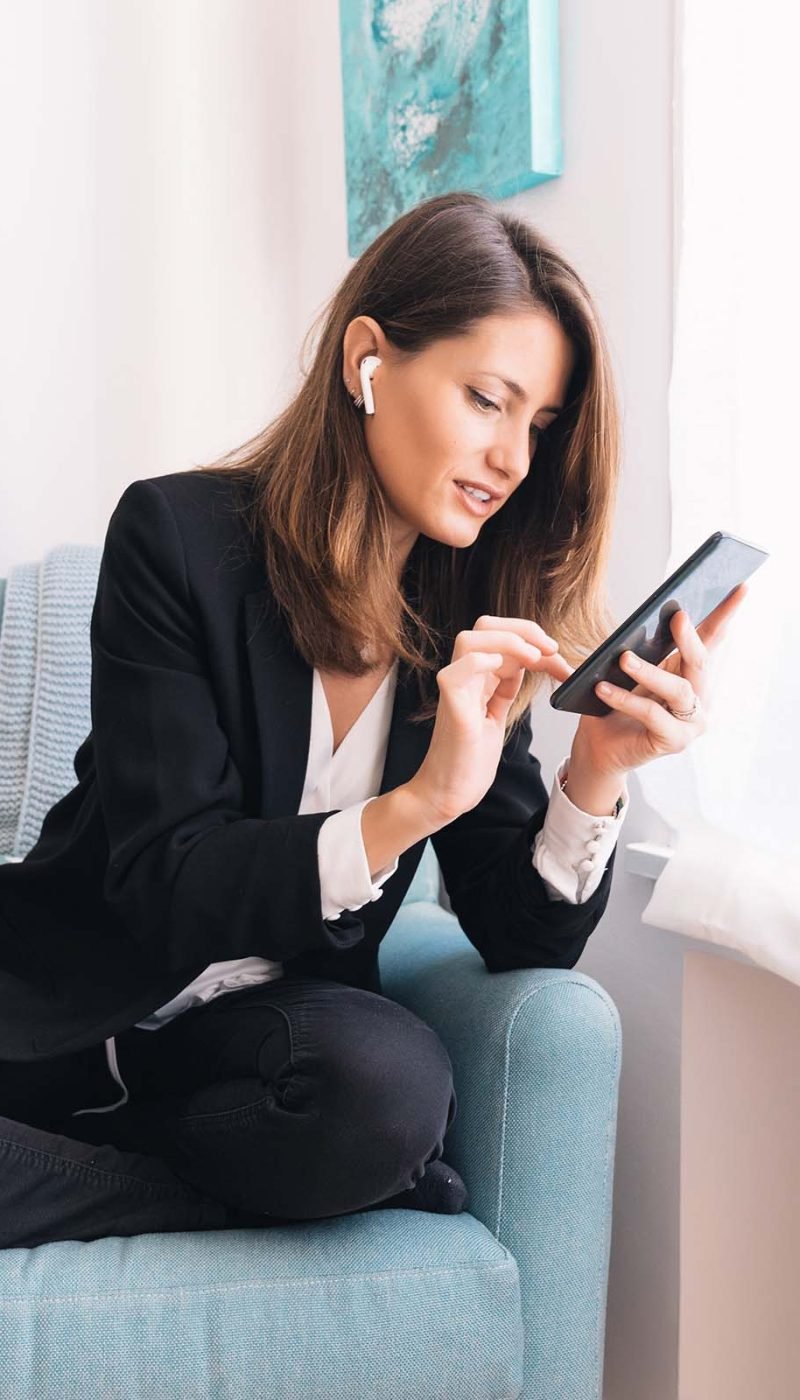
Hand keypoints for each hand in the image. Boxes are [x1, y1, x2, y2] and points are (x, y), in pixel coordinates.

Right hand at [410, 615, 573, 823]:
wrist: (448, 793)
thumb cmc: (469, 759)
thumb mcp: (496, 715)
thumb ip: (504, 688)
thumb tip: (527, 664)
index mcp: (476, 678)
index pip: (500, 635)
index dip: (532, 638)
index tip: (557, 654)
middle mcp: (464, 679)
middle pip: (484, 626)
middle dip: (522, 629)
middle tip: (549, 649)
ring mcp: (456, 692)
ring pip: (469, 640)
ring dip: (507, 641)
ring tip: (533, 658)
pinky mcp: (452, 710)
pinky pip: (455, 673)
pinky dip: (478, 662)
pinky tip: (502, 668)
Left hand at [569, 583, 748, 779]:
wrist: (599, 746)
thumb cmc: (614, 703)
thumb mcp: (626, 669)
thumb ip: (640, 648)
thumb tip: (643, 621)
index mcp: (690, 673)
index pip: (711, 639)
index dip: (725, 614)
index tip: (740, 587)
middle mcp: (698, 697)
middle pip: (701, 662)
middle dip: (690, 638)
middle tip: (677, 616)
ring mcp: (691, 722)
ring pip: (679, 689)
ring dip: (649, 672)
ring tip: (624, 658)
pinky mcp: (674, 741)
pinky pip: (651, 714)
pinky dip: (626, 699)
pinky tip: (603, 689)